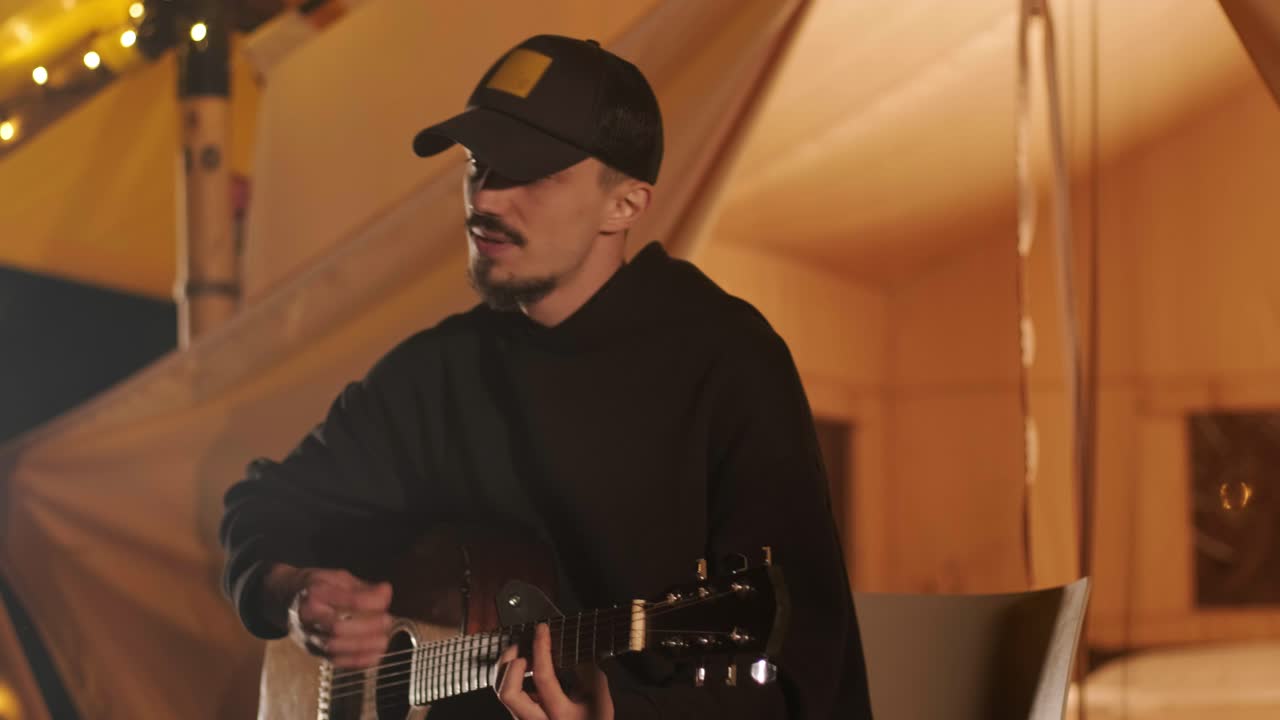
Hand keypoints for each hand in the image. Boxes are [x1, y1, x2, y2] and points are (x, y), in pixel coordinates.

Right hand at [265, 564, 393, 668]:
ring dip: (364, 646)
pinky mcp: (312, 651)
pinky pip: (334, 661)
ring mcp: (308, 636)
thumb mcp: (337, 578)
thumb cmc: (316, 586)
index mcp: (315, 592)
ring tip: (384, 640)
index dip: (370, 601)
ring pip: (335, 647)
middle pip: (339, 627)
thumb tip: (385, 592)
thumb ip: (361, 587)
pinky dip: (357, 661)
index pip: (345, 600)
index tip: (385, 596)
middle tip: (387, 620)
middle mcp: (308, 617)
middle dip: (368, 626)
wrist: (283, 598)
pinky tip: (375, 656)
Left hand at [495, 623, 612, 719]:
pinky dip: (510, 677)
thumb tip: (574, 655)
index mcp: (559, 714)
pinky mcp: (522, 717)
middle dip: (510, 663)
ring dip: (506, 668)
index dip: (540, 648)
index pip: (543, 677)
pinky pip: (508, 694)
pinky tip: (523, 668)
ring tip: (520, 653)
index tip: (542, 630)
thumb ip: (590, 676)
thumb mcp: (601, 701)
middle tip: (521, 646)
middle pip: (508, 693)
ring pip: (502, 694)